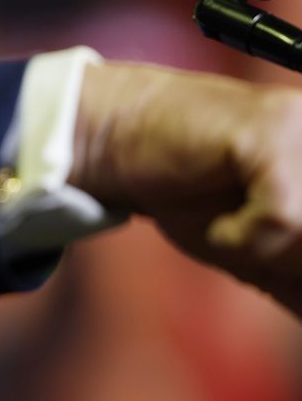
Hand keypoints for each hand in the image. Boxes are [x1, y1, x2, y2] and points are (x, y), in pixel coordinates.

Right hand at [72, 62, 301, 316]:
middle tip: (253, 241)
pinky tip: (219, 222)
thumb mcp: (267, 253)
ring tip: (236, 227)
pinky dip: (242, 239)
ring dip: (272, 253)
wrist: (117, 139)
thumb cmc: (190, 191)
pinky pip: (283, 219)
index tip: (281, 270)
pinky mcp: (269, 130)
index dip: (298, 261)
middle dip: (294, 260)